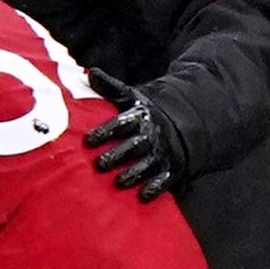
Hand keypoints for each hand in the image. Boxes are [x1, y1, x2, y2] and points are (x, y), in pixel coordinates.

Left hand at [82, 73, 179, 200]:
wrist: (182, 126)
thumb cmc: (144, 114)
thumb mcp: (131, 98)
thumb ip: (110, 88)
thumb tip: (91, 72)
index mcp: (139, 117)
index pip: (121, 123)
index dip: (105, 131)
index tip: (88, 140)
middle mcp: (150, 135)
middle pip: (133, 146)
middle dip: (117, 155)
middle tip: (99, 164)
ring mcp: (162, 153)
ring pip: (147, 164)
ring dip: (133, 173)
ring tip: (118, 182)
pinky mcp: (171, 169)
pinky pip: (165, 180)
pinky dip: (155, 187)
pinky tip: (143, 196)